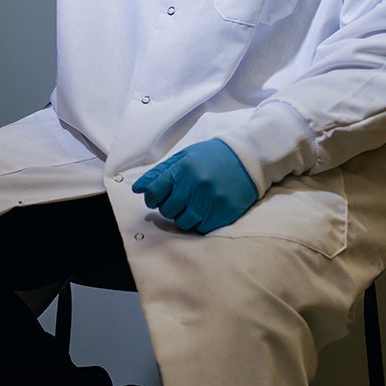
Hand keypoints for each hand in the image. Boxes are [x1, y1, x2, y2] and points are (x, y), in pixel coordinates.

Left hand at [132, 139, 256, 233]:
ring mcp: (210, 201)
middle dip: (169, 206)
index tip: (157, 197)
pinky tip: (206, 208)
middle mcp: (195, 186)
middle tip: (180, 197)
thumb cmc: (212, 157)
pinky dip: (200, 222)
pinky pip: (201, 228)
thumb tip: (138, 188)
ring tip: (194, 203)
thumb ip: (159, 173)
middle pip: (167, 210)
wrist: (247, 158)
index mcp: (183, 169)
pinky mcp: (223, 213)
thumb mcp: (184, 157)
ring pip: (183, 222)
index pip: (153, 193)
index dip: (152, 197)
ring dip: (184, 215)